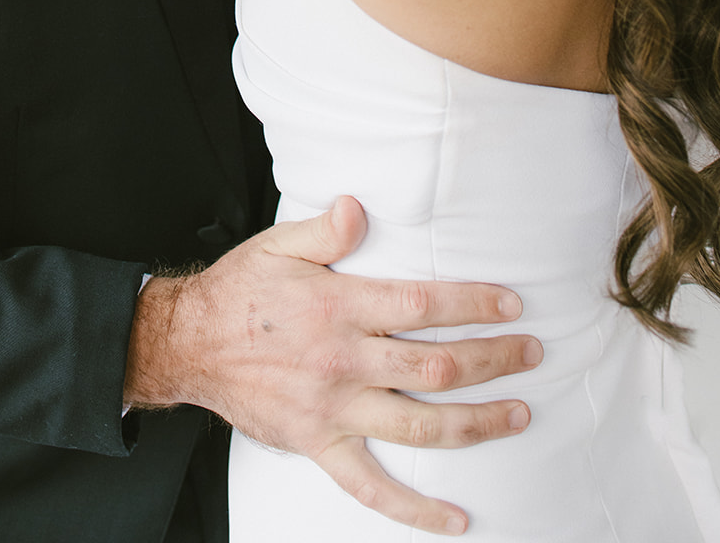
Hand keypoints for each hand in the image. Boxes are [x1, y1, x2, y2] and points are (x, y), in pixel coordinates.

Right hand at [126, 196, 540, 536]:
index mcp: (337, 307)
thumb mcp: (279, 245)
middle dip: (492, 360)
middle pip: (435, 367)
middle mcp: (343, 362)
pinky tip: (456, 519)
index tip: (511, 305)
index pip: (421, 306)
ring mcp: (334, 410)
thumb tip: (360, 209)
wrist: (189, 344)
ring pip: (420, 426)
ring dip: (477, 423)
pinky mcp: (320, 445)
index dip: (471, 305)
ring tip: (519, 414)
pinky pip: (373, 487)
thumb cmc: (240, 291)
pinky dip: (416, 510)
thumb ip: (326, 231)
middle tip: (530, 353)